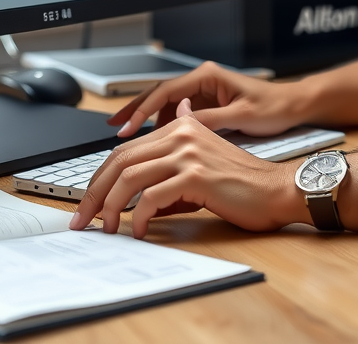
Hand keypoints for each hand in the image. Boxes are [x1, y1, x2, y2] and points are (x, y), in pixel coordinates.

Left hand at [70, 99, 303, 236]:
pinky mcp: (196, 175)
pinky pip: (152, 197)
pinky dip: (138, 217)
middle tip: (82, 220)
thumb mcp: (202, 162)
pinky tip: (138, 231)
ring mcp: (189, 152)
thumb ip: (172, 161)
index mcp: (181, 127)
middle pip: (120, 160)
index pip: (126, 150)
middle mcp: (182, 133)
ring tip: (106, 229)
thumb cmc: (240, 183)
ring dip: (110, 207)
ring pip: (130, 177)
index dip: (101, 178)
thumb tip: (140, 176)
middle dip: (95, 193)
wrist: (275, 189)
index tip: (88, 203)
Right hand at [107, 60, 304, 138]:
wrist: (294, 106)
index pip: (165, 91)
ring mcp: (203, 91)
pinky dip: (162, 127)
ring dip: (146, 121)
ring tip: (126, 140)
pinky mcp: (207, 104)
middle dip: (134, 110)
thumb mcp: (241, 116)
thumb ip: (210, 119)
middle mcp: (202, 80)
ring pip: (165, 105)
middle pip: (159, 94)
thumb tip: (180, 125)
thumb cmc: (274, 107)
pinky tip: (153, 142)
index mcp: (207, 76)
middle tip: (113, 128)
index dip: (142, 109)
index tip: (125, 128)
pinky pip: (177, 114)